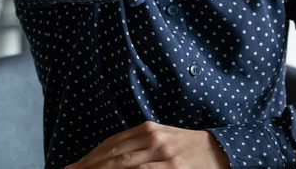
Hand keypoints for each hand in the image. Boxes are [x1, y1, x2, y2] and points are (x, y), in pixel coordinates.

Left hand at [64, 121, 229, 168]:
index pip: (111, 144)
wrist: (222, 151)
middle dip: (89, 166)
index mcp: (148, 129)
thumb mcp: (162, 138)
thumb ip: (138, 144)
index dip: (90, 156)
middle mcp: (153, 140)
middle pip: (113, 156)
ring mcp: (163, 157)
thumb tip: (108, 157)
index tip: (73, 166)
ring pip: (123, 167)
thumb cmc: (188, 147)